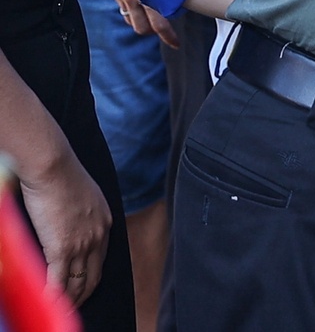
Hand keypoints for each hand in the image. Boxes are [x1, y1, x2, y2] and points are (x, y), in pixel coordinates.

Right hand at [17, 148, 110, 307]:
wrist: (52, 166)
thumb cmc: (60, 175)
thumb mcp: (81, 196)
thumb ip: (79, 214)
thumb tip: (66, 224)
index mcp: (104, 222)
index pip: (100, 258)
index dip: (91, 276)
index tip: (82, 286)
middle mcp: (98, 235)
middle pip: (93, 275)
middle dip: (82, 295)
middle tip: (72, 307)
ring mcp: (82, 243)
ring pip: (77, 282)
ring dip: (68, 301)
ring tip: (59, 312)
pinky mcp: (62, 248)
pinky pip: (59, 281)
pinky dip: (53, 296)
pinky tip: (47, 303)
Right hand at [108, 0, 177, 49]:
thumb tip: (186, 3)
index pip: (159, 25)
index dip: (168, 37)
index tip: (176, 44)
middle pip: (142, 28)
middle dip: (153, 31)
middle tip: (165, 29)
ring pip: (131, 20)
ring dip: (142, 21)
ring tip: (153, 14)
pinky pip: (123, 8)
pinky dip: (133, 10)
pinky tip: (142, 1)